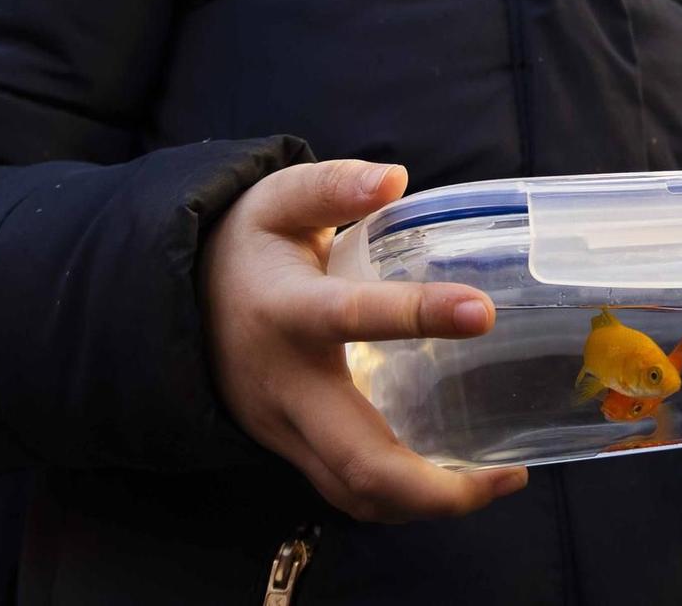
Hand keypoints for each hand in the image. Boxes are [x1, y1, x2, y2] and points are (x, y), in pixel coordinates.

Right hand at [201, 159, 529, 522]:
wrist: (175, 301)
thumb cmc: (244, 247)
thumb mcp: (278, 198)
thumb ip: (333, 186)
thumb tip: (393, 177)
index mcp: (287, 310)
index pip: (351, 316)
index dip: (418, 315)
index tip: (482, 312)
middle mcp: (284, 386)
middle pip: (358, 462)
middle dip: (435, 487)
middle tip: (507, 475)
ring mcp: (283, 430)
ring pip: (354, 494)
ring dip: (425, 504)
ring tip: (496, 480)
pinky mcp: (289, 451)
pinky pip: (347, 493)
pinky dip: (400, 501)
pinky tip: (451, 482)